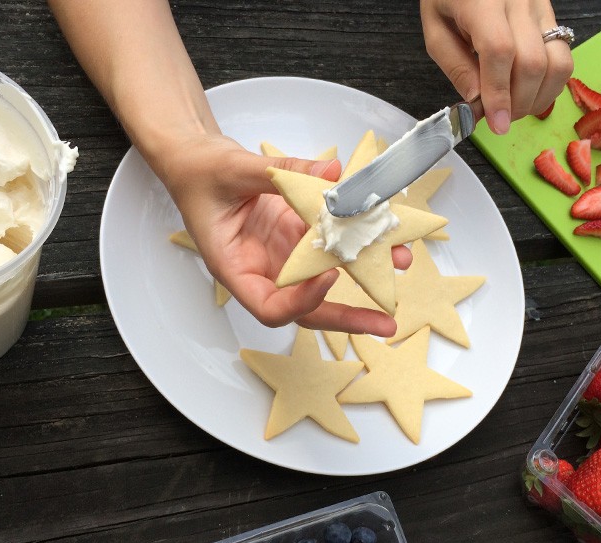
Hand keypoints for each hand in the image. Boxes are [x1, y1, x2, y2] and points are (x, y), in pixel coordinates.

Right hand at [153, 133, 408, 336]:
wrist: (197, 162)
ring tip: (403, 260)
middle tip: (386, 322)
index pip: (269, 307)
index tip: (328, 275)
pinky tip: (383, 227)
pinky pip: (330, 241)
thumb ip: (279, 171)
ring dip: (365, 271)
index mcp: (235, 269)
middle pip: (307, 308)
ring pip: (327, 275)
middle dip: (349, 317)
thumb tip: (331, 172)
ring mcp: (283, 254)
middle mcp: (263, 269)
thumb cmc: (199, 174)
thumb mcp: (231, 169)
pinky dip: (356, 236)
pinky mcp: (298, 234)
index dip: (301, 300)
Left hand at [420, 0, 573, 133]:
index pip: (500, 52)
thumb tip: (478, 103)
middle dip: (518, 103)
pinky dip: (550, 84)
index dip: (499, 94)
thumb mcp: (436, 27)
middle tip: (500, 119)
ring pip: (559, 62)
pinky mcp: (552, 15)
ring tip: (515, 108)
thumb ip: (455, 66)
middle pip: (533, 63)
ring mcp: (541, 7)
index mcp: (483, 1)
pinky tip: (529, 93)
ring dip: (539, 97)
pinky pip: (564, 56)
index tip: (497, 123)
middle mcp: (520, 0)